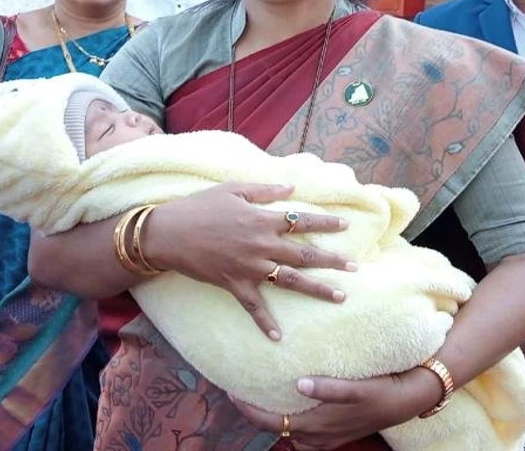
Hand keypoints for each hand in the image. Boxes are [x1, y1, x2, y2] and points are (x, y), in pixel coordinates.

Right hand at [143, 182, 355, 339]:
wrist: (169, 233)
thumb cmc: (200, 207)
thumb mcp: (233, 189)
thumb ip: (265, 190)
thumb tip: (292, 187)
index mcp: (262, 219)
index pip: (302, 220)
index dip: (326, 222)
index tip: (347, 225)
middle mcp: (261, 245)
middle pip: (304, 254)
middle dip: (332, 260)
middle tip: (355, 267)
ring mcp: (250, 267)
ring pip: (290, 280)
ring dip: (317, 289)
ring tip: (340, 296)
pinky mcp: (234, 284)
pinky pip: (254, 306)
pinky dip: (265, 322)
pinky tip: (278, 337)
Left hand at [232, 369, 441, 449]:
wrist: (406, 401)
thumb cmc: (380, 391)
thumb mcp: (357, 389)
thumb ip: (329, 389)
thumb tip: (300, 384)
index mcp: (316, 425)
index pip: (270, 421)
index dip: (247, 409)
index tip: (230, 390)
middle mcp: (317, 436)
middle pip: (274, 427)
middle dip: (253, 411)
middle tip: (237, 388)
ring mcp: (325, 437)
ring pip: (288, 432)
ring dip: (271, 416)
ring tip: (258, 394)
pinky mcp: (333, 432)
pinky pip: (302, 432)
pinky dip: (289, 419)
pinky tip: (289, 401)